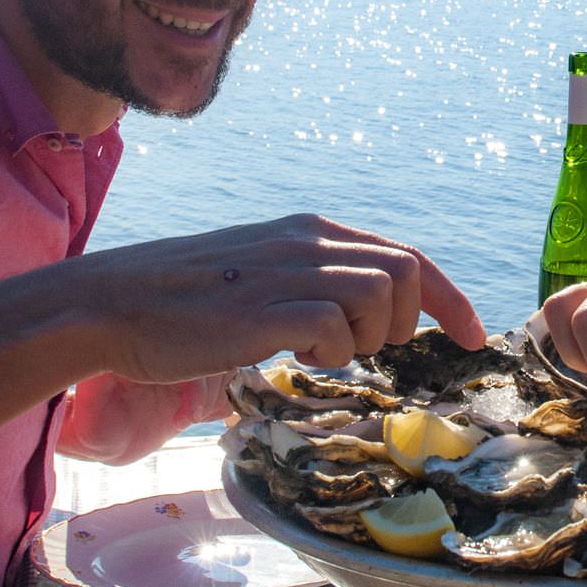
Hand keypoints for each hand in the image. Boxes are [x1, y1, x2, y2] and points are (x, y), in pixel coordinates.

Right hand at [76, 213, 484, 381]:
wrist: (115, 303)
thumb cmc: (186, 303)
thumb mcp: (263, 277)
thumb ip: (315, 286)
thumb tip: (365, 318)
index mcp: (310, 232)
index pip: (406, 254)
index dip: (449, 297)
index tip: (472, 336)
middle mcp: (307, 243)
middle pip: (407, 270)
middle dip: (409, 320)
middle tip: (370, 349)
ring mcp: (287, 273)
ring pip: (381, 293)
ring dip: (370, 335)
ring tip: (325, 351)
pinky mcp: (266, 309)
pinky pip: (336, 327)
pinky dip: (332, 350)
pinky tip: (295, 355)